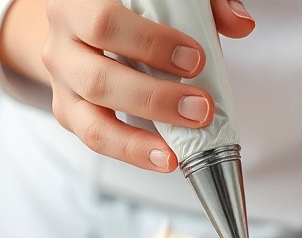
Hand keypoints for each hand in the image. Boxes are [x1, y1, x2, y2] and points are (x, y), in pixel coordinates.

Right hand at [39, 0, 254, 171]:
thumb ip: (204, 2)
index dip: (150, 43)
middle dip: (155, 99)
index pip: (105, 22)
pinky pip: (95, 138)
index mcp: (78, 2)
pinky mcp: (67, 110)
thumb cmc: (130, 4)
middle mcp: (61, 41)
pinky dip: (132, 152)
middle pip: (99, 77)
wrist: (81, 19)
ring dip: (138, 140)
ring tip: (177, 153)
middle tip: (200, 107)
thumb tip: (240, 23)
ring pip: (91, 119)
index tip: (195, 59)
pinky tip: (165, 158)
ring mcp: (61, 80)